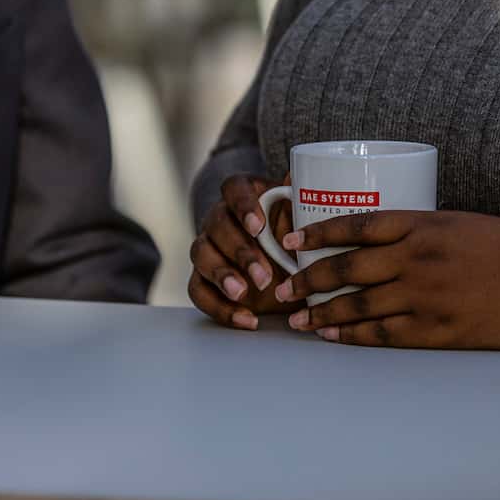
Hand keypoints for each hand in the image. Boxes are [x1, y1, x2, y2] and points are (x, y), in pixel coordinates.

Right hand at [187, 174, 298, 329]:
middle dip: (239, 251)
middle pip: (217, 225)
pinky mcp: (203, 279)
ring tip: (243, 293)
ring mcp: (207, 247)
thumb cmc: (293, 232)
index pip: (234, 188)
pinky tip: (246, 319)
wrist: (285, 261)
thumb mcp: (301, 218)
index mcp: (245, 195)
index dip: (242, 205)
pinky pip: (198, 291)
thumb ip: (300, 201)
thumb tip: (300, 180)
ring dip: (222, 276)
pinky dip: (219, 308)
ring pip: (202, 255)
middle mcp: (220, 218)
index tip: (258, 226)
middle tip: (263, 274)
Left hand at [271, 210, 499, 349]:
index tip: (294, 241)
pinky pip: (383, 334)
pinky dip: (353, 336)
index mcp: (425, 225)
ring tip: (299, 320)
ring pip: (359, 304)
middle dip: (309, 280)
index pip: (358, 225)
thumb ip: (422, 233)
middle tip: (283, 289)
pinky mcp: (438, 330)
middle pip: (348, 269)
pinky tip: (334, 337)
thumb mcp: (462, 225)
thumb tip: (387, 246)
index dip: (320, 234)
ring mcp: (426, 296)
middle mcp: (418, 259)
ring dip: (323, 313)